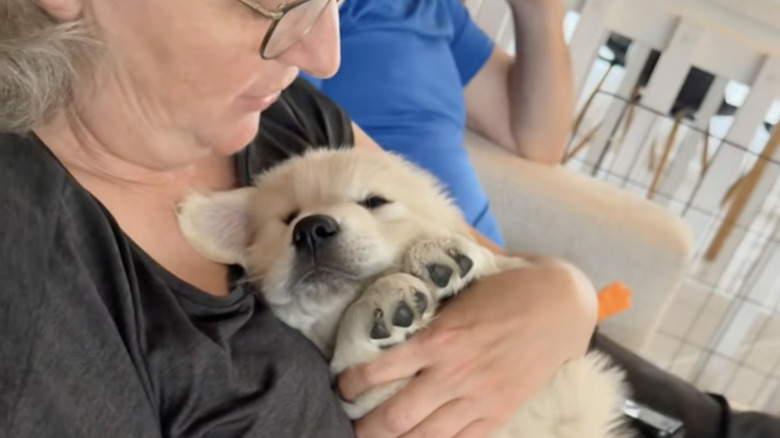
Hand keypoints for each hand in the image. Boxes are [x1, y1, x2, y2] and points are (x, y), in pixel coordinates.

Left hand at [338, 259, 597, 437]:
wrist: (564, 306)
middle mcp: (452, 373)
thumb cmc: (512, 285)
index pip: (379, 371)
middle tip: (351, 424)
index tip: (342, 386)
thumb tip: (406, 226)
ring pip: (423, 437)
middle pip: (394, 416)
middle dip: (365, 427)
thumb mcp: (465, 274)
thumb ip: (433, 265)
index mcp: (438, 337)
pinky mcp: (498, 413)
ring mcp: (477, 398)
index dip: (351, 384)